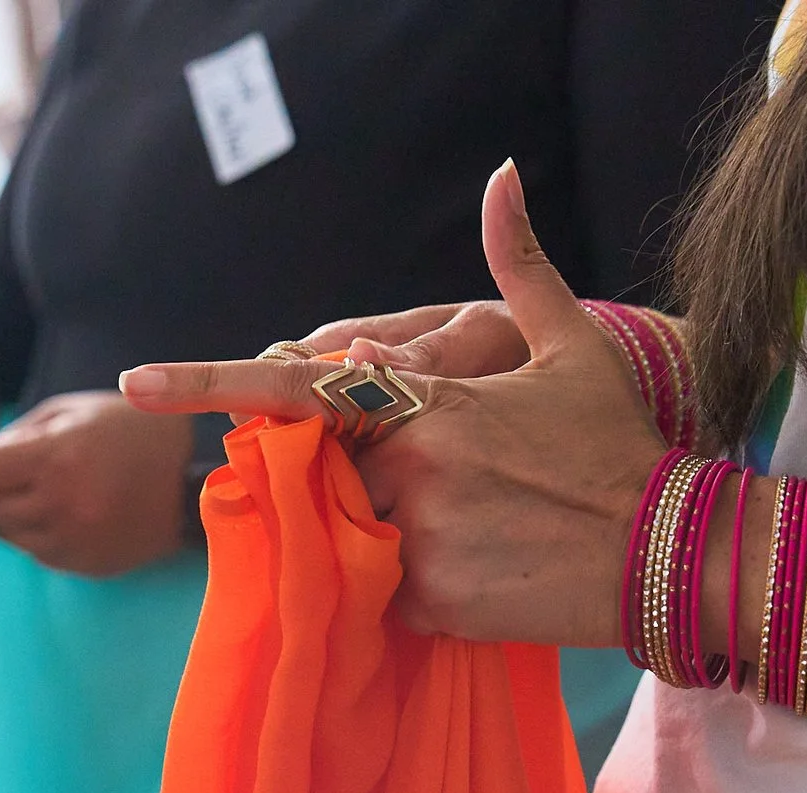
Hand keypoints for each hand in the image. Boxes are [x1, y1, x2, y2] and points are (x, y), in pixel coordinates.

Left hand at [0, 392, 196, 575]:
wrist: (195, 479)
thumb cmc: (126, 430)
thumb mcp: (66, 414)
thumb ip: (11, 440)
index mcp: (54, 457)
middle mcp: (60, 505)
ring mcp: (73, 541)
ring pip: (3, 534)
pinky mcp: (84, 565)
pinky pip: (33, 551)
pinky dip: (22, 532)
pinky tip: (32, 512)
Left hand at [121, 162, 662, 644]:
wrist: (670, 552)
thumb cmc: (616, 445)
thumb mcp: (570, 346)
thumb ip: (520, 265)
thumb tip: (502, 174)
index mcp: (426, 402)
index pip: (299, 385)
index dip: (211, 382)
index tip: (136, 383)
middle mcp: (409, 468)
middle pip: (325, 475)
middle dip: (352, 482)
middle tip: (442, 492)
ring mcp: (417, 540)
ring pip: (352, 539)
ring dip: (387, 536)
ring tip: (472, 532)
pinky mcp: (433, 604)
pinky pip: (385, 598)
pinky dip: (415, 591)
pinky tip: (481, 575)